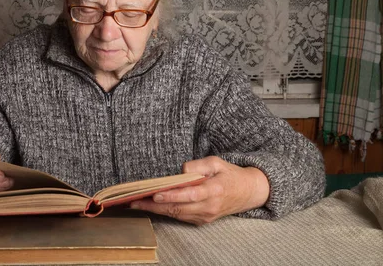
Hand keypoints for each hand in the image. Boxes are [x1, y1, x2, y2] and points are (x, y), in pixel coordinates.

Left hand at [130, 156, 269, 224]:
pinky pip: (181, 217)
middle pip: (178, 208)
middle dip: (155, 205)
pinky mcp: (203, 220)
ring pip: (177, 214)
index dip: (172, 195)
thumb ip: (198, 165)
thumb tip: (181, 171)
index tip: (155, 193)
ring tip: (137, 204)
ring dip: (157, 210)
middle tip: (135, 201)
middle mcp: (209, 206)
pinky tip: (152, 206)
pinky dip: (166, 211)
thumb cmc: (230, 174)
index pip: (189, 195)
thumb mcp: (216, 162)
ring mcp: (206, 216)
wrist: (248, 192)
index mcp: (214, 190)